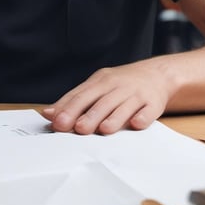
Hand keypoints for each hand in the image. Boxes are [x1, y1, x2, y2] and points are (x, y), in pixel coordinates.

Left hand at [41, 60, 170, 134]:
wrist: (156, 74)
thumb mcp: (96, 86)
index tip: (58, 122)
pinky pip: (148, 111)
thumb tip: (48, 113)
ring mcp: (137, 94)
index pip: (82, 95)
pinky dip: (142, 117)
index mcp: (101, 81)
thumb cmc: (120, 84)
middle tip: (78, 129)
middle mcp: (118, 86)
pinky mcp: (154, 103)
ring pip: (124, 106)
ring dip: (114, 118)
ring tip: (103, 130)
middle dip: (89, 115)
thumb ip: (74, 100)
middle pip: (102, 101)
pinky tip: (136, 124)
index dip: (69, 109)